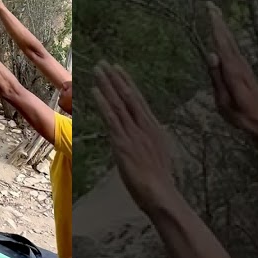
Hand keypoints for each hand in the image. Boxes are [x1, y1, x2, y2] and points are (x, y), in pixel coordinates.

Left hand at [92, 63, 178, 212]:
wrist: (161, 194)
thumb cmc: (159, 180)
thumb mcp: (157, 154)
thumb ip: (148, 141)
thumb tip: (144, 135)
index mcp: (153, 128)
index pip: (138, 101)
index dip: (128, 84)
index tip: (119, 70)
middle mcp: (144, 126)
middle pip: (129, 97)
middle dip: (116, 79)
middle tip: (106, 63)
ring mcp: (134, 133)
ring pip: (119, 104)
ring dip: (108, 85)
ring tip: (99, 70)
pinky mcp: (124, 142)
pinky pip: (112, 119)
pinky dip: (104, 103)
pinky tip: (96, 91)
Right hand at [203, 2, 257, 139]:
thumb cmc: (240, 116)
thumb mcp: (223, 101)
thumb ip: (217, 77)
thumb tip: (212, 54)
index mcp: (233, 71)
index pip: (222, 44)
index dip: (216, 26)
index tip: (210, 11)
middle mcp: (240, 65)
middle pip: (228, 38)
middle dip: (219, 21)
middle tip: (210, 4)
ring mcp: (244, 67)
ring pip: (232, 42)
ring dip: (223, 27)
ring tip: (215, 14)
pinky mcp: (245, 71)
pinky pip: (234, 49)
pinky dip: (227, 38)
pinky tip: (223, 35)